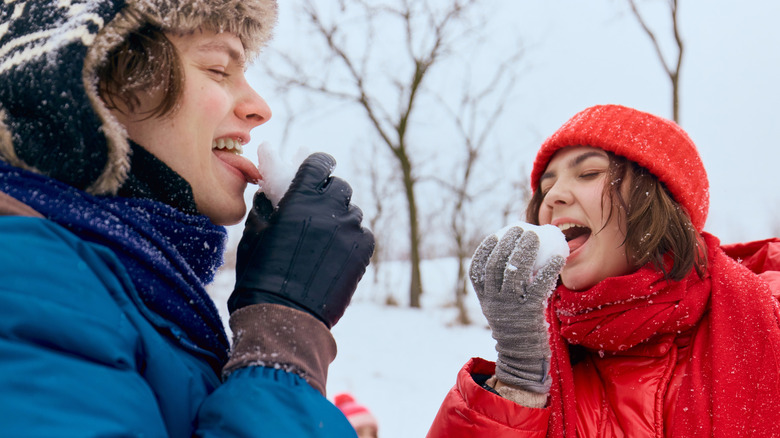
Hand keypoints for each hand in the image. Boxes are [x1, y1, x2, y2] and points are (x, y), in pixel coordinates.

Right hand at [228, 153, 374, 328]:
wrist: (284, 317)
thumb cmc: (260, 276)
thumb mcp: (254, 233)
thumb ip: (267, 205)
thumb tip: (271, 190)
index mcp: (300, 198)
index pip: (318, 164)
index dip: (318, 163)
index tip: (317, 167)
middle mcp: (330, 209)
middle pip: (339, 186)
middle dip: (328, 192)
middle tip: (318, 206)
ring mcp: (349, 230)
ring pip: (352, 211)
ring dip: (340, 217)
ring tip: (325, 236)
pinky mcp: (362, 251)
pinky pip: (361, 234)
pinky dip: (351, 238)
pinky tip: (336, 252)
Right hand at [470, 226, 564, 392]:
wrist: (521, 355)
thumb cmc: (514, 324)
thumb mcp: (499, 306)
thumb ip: (501, 286)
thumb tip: (515, 257)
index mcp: (484, 297)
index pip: (477, 268)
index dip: (485, 250)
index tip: (495, 235)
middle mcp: (494, 300)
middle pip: (496, 264)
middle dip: (507, 242)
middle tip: (519, 229)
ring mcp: (511, 306)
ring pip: (515, 271)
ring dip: (525, 250)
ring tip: (534, 236)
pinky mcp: (530, 312)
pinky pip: (539, 286)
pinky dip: (549, 269)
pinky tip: (558, 258)